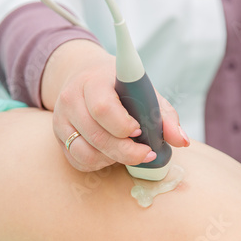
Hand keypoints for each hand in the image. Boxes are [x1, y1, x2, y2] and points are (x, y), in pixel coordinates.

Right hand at [41, 40, 189, 171]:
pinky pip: (77, 160)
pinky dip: (98, 163)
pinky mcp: (58, 136)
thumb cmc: (121, 87)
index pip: (103, 107)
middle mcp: (71, 98)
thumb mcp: (144, 92)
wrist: (85, 76)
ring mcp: (61, 119)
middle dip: (126, 151)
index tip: (140, 130)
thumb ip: (165, 116)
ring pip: (85, 152)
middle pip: (96, 134)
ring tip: (128, 151)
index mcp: (94, 81)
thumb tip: (181, 141)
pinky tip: (110, 153)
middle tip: (146, 154)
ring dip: (112, 158)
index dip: (123, 125)